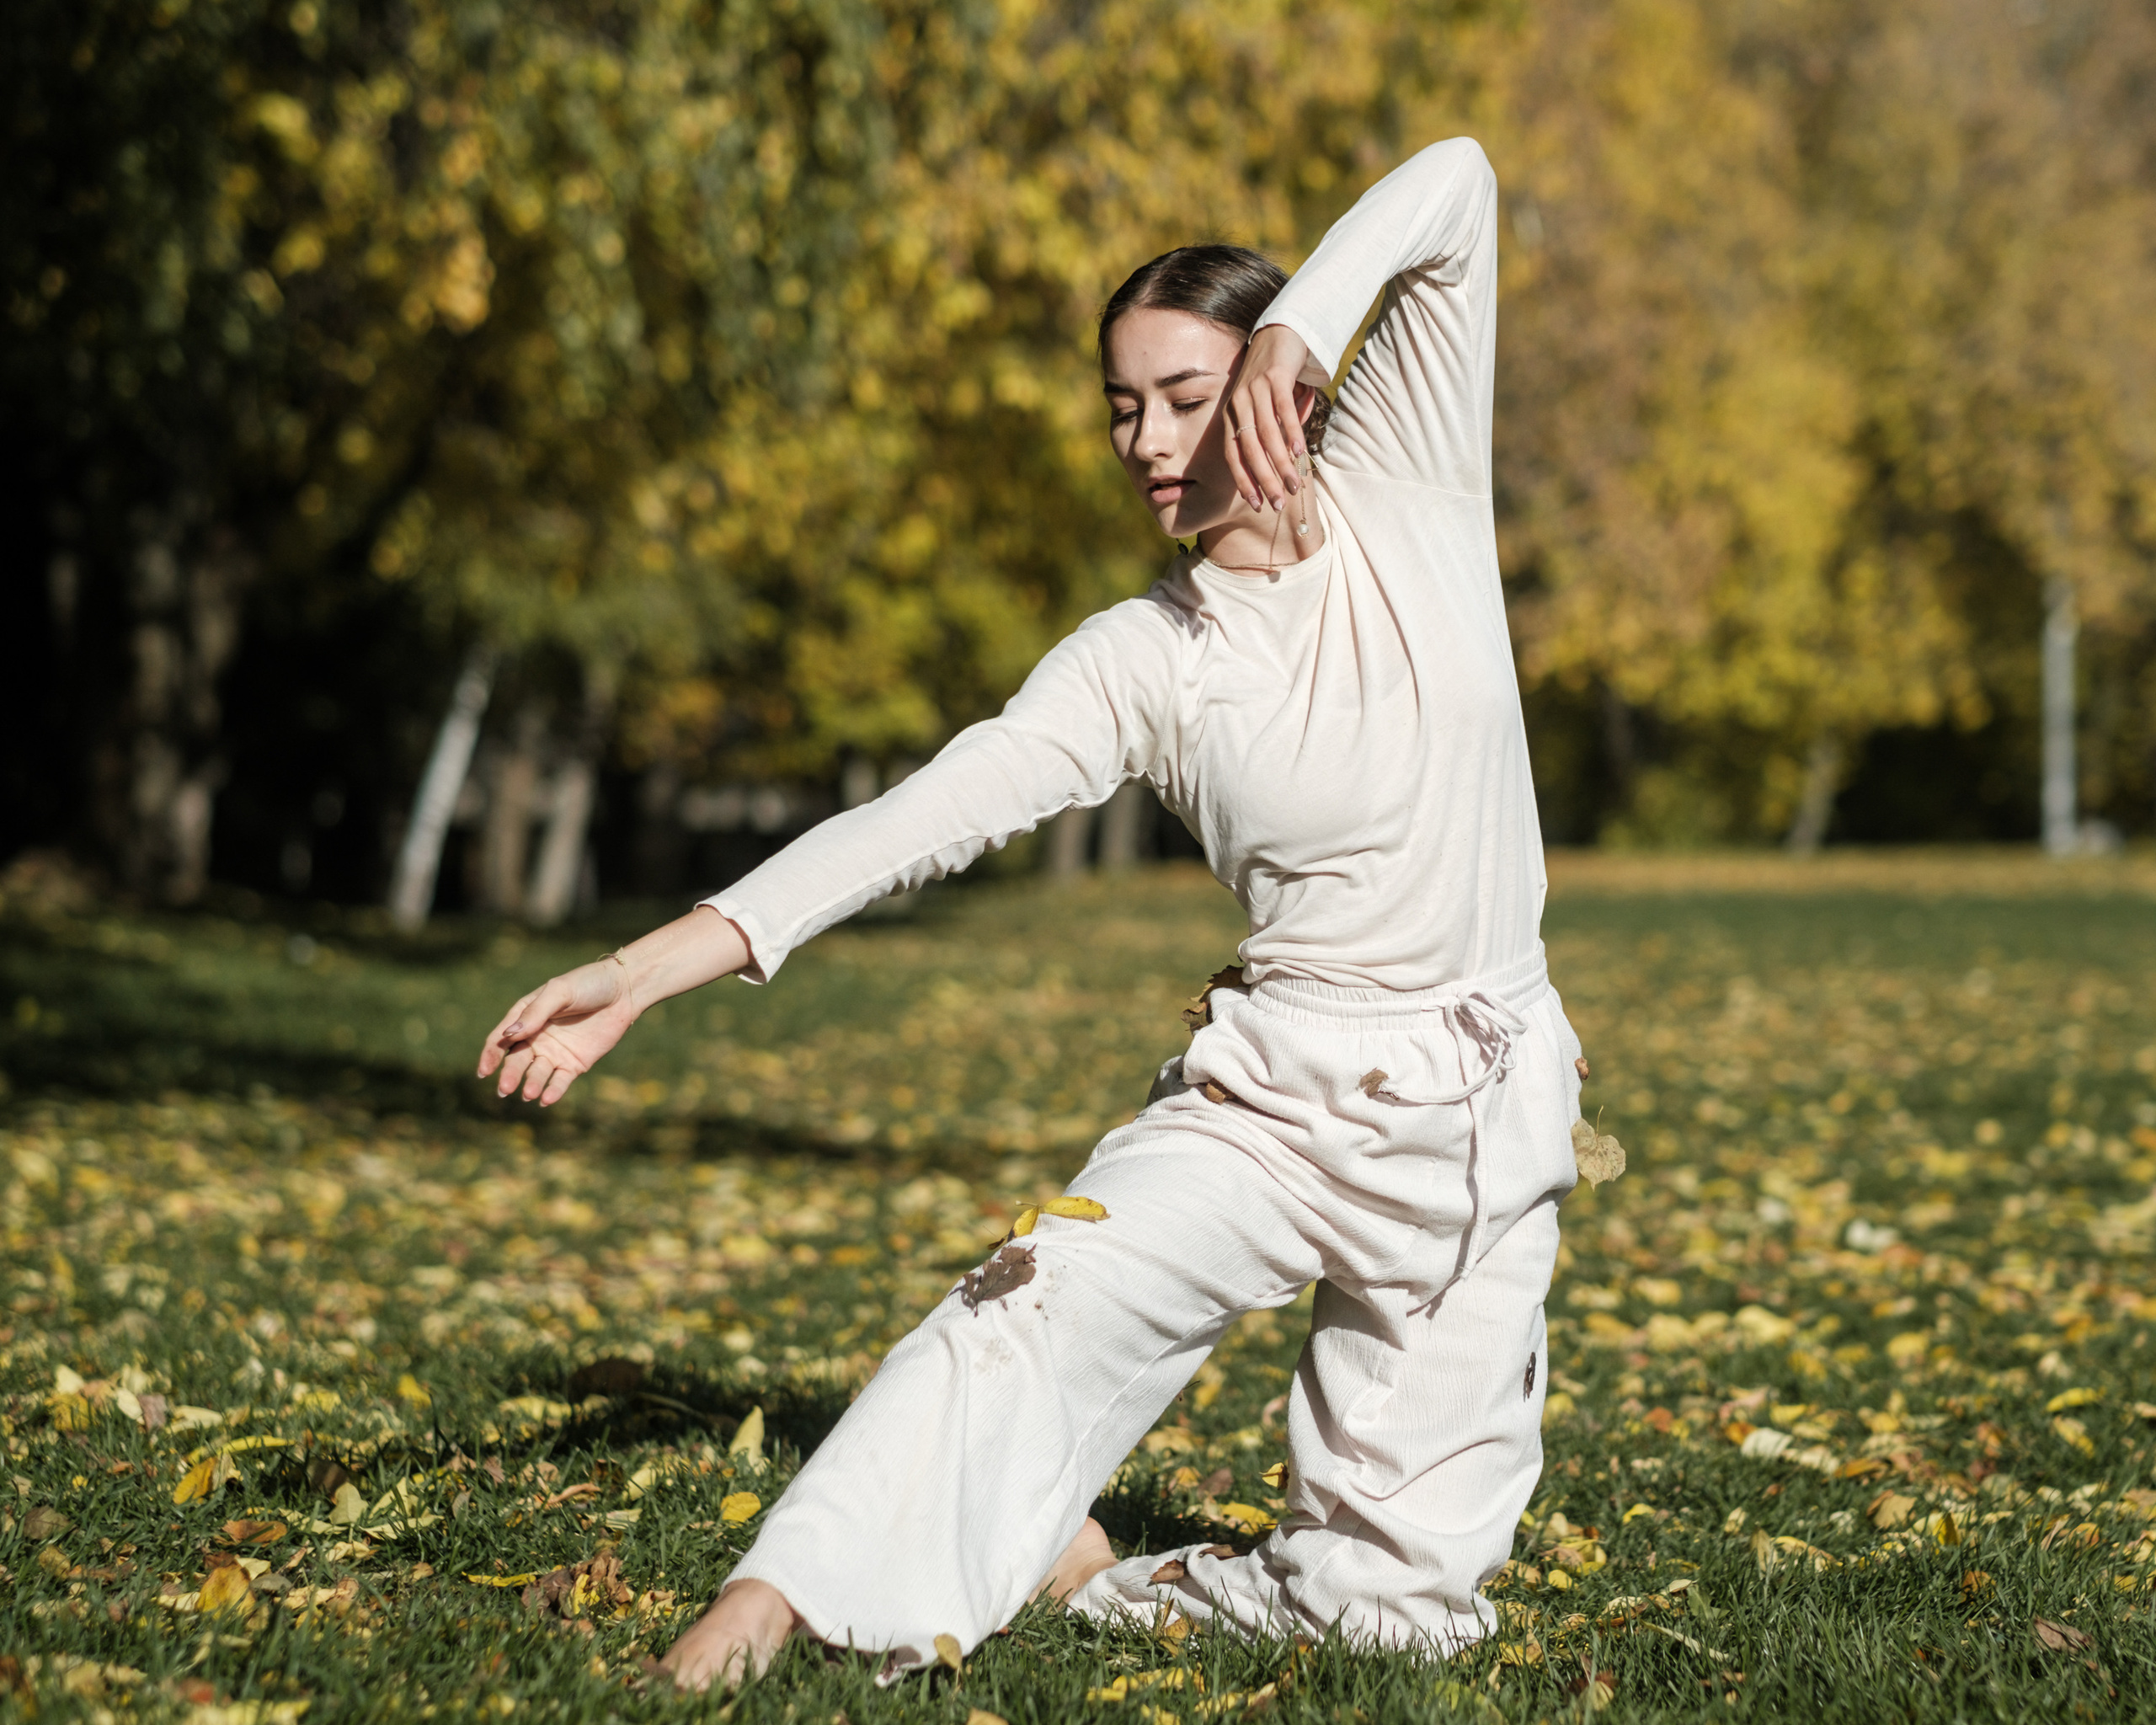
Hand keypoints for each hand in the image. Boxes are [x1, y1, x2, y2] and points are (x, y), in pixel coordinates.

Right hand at [477, 957, 639, 1106]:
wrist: (624, 991)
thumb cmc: (588, 984)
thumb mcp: (560, 992)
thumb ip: (536, 1013)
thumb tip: (509, 1035)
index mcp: (526, 1016)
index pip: (501, 1038)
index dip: (490, 1054)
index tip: (484, 1071)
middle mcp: (536, 1037)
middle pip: (517, 1060)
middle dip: (510, 1074)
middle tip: (504, 1089)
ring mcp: (555, 1052)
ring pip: (537, 1073)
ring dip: (532, 1084)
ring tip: (530, 1094)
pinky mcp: (575, 1064)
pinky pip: (560, 1081)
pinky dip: (553, 1091)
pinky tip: (546, 1099)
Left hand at [1223, 325, 1314, 512]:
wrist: (1280, 334)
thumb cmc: (1272, 379)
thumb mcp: (1264, 408)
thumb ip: (1269, 434)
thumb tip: (1282, 465)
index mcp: (1232, 415)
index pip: (1233, 455)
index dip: (1244, 481)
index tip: (1256, 505)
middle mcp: (1238, 404)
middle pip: (1250, 450)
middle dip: (1264, 480)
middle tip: (1277, 505)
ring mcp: (1255, 390)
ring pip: (1267, 434)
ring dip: (1281, 463)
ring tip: (1294, 485)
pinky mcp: (1274, 377)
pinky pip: (1283, 411)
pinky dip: (1291, 433)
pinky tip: (1299, 452)